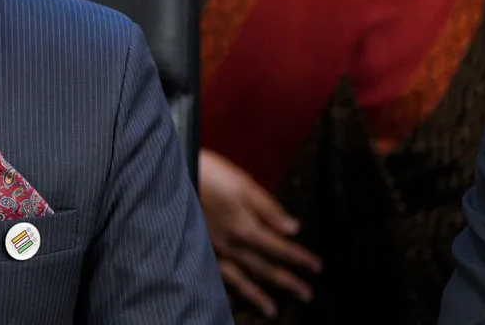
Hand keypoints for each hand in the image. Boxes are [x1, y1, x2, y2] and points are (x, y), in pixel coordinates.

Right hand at [199, 148, 321, 317]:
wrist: (168, 176)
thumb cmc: (208, 173)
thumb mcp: (242, 183)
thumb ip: (268, 207)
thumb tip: (293, 228)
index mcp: (244, 226)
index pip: (279, 246)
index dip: (299, 257)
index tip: (316, 267)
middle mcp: (229, 244)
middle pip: (263, 267)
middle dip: (286, 281)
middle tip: (306, 294)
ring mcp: (210, 249)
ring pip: (238, 278)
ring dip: (256, 295)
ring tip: (271, 310)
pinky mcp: (194, 248)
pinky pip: (210, 276)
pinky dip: (221, 291)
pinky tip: (228, 301)